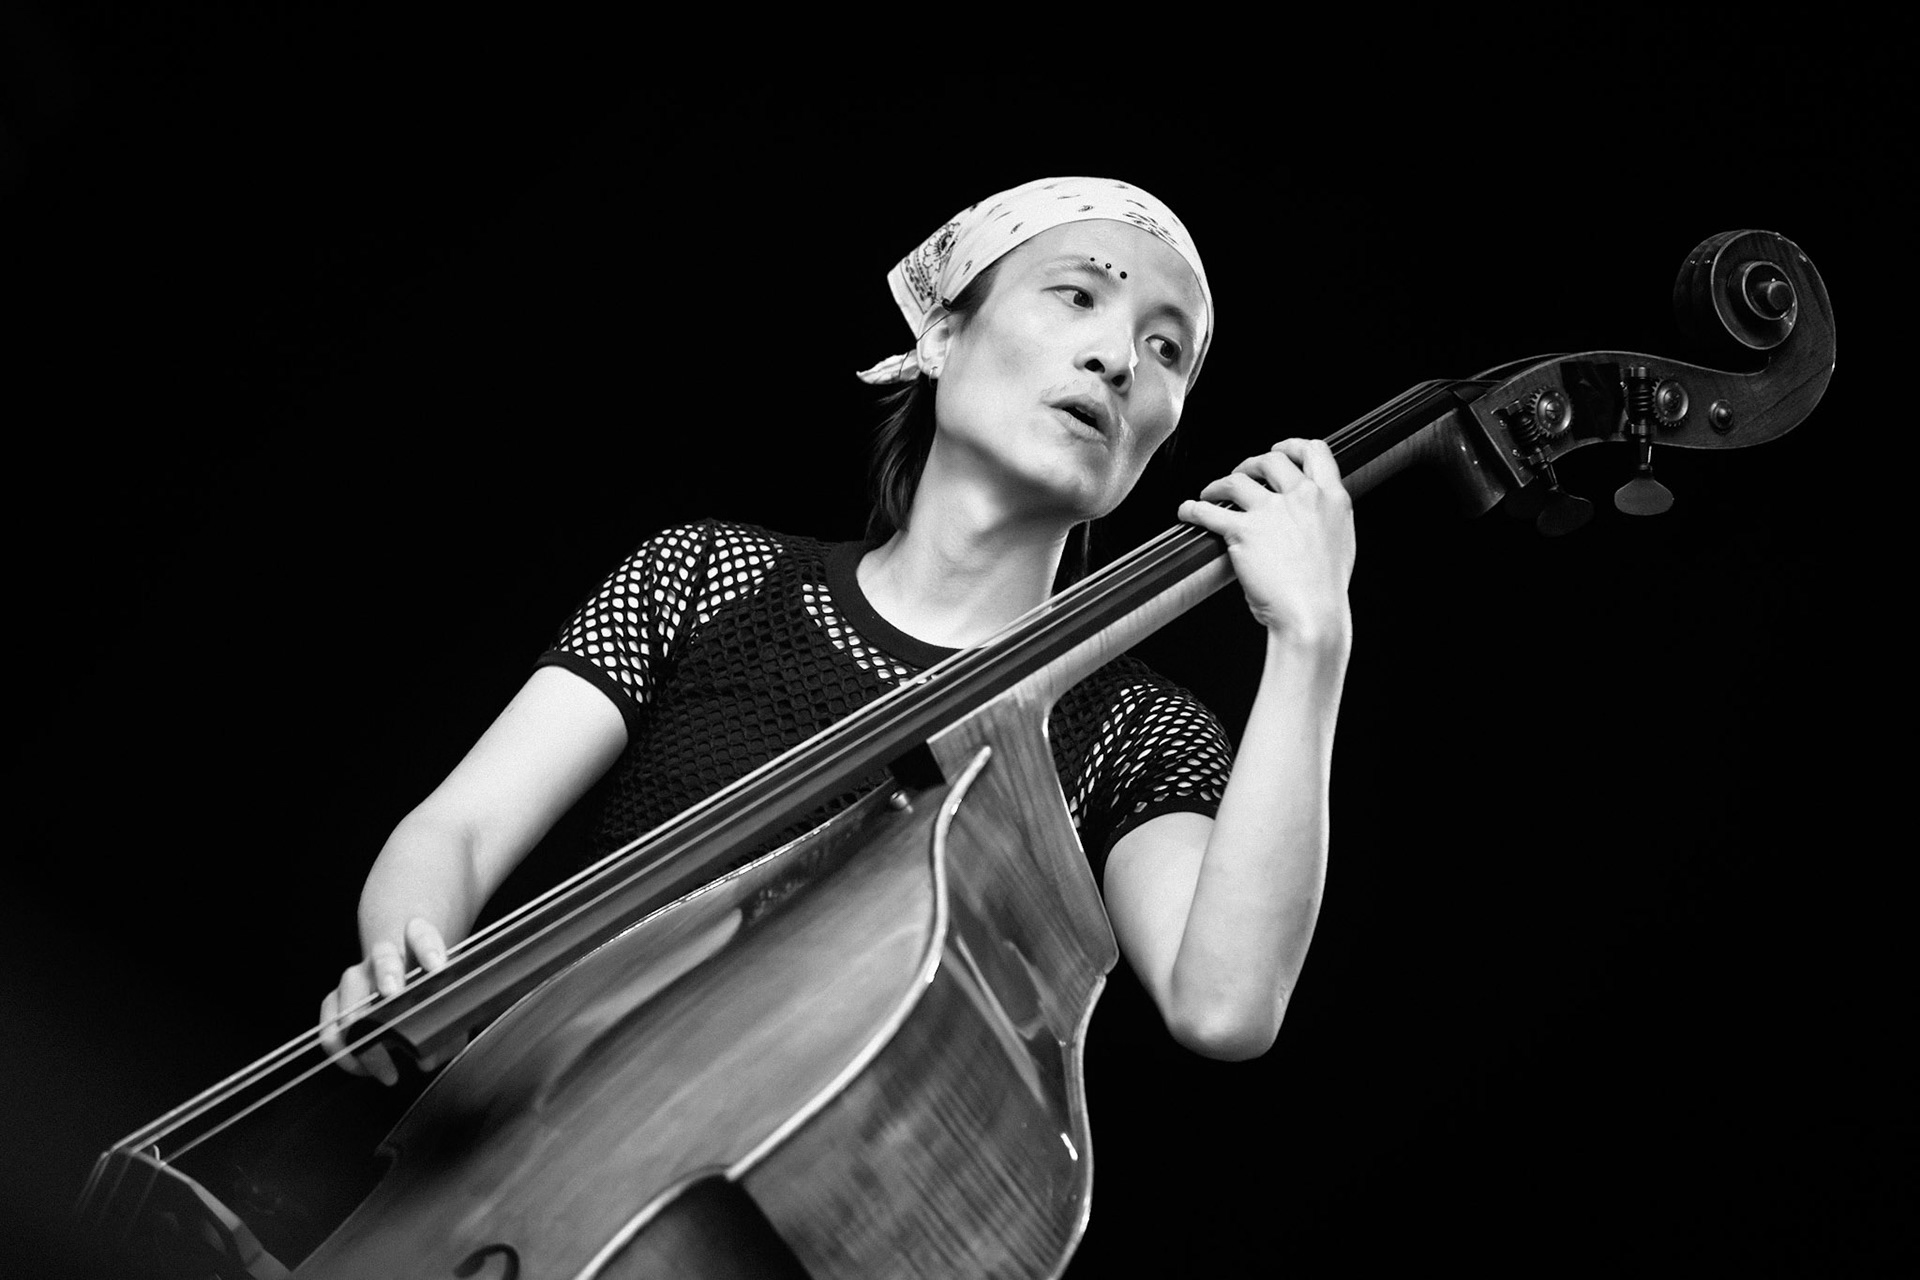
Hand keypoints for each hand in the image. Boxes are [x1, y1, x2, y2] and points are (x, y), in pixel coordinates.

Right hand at [317, 917, 454, 1085]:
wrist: (399, 972)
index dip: (430, 949)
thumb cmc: (426, 988)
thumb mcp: (445, 1003)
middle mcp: (385, 954)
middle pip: (383, 955)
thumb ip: (447, 1030)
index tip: (437, 966)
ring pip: (350, 986)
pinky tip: (361, 1067)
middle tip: (393, 994)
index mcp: (417, 942)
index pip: (422, 935)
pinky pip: (330, 1024)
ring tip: (378, 1054)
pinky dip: (342, 1048)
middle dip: (387, 973)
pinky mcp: (336, 999)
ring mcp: (358, 975)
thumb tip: (427, 1059)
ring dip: (361, 1018)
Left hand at [1178, 439, 1354, 643]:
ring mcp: (1272, 511)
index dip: (1293, 447)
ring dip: (1220, 483)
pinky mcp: (1243, 530)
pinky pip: (1209, 511)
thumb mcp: (1340, 542)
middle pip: (1271, 459)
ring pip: (1237, 479)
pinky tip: (1188, 511)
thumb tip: (1309, 514)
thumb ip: (1324, 519)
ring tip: (1211, 492)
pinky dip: (1193, 508)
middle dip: (1252, 463)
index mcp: (1332, 498)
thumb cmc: (1324, 590)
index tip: (1279, 451)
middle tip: (1242, 473)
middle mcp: (1303, 497)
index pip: (1316, 451)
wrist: (1312, 614)